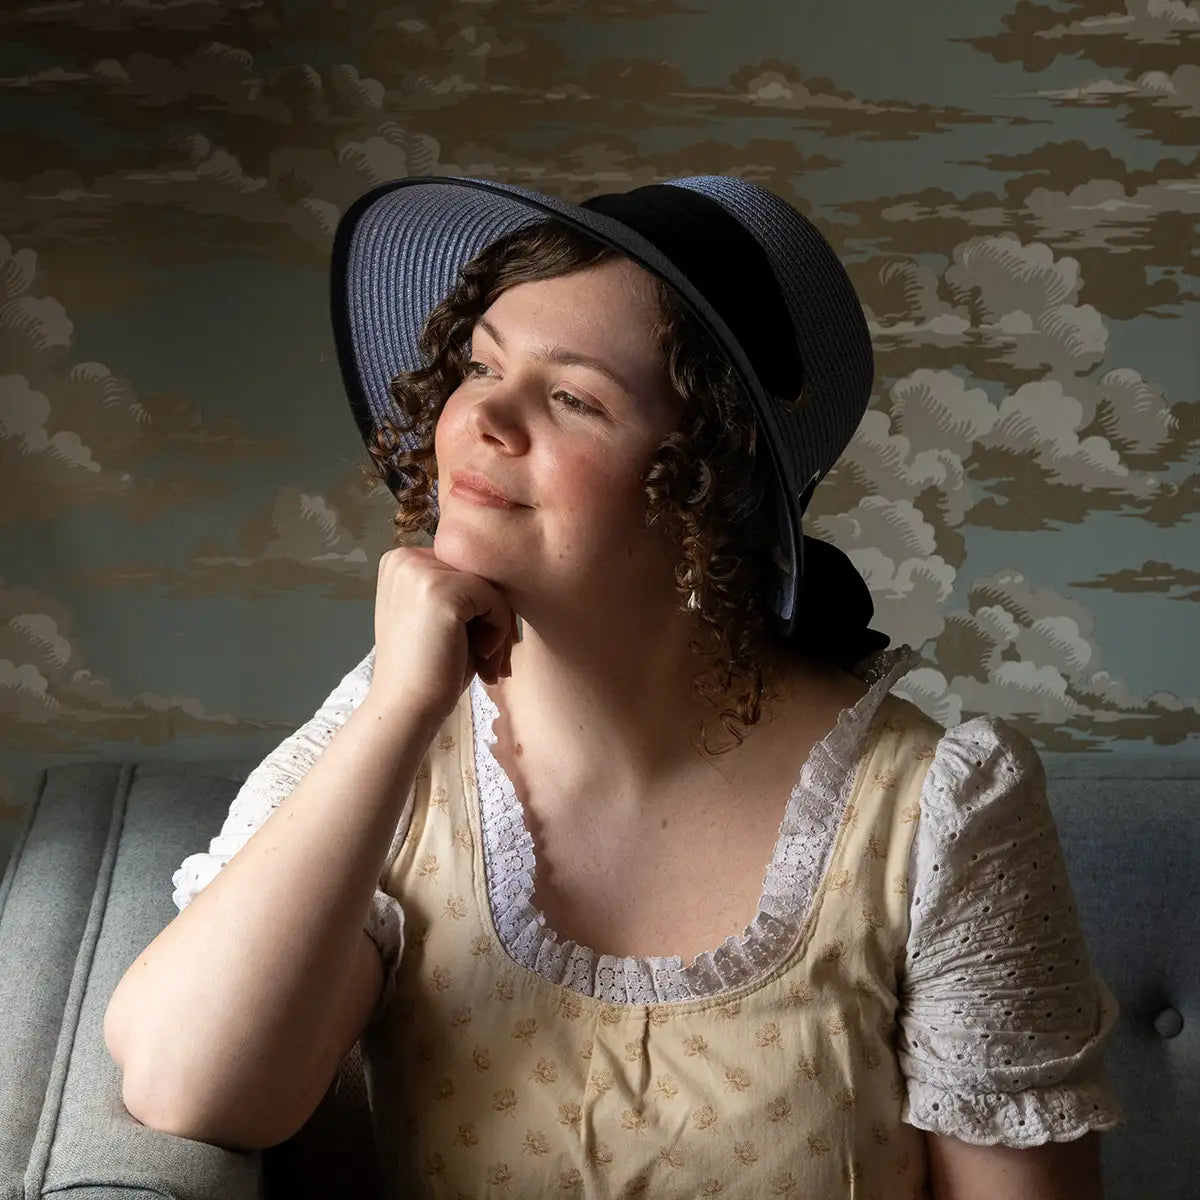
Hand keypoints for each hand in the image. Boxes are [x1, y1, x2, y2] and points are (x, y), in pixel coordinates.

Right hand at [366, 546, 518, 726]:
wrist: (406, 707)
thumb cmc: (429, 669)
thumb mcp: (442, 617)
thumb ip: (463, 590)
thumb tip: (513, 575)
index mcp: (400, 562)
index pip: (464, 569)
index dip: (481, 606)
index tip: (486, 646)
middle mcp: (405, 558)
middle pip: (478, 573)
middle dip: (495, 618)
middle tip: (494, 661)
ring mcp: (421, 572)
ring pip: (490, 586)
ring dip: (500, 627)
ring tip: (490, 664)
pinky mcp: (442, 590)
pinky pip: (495, 599)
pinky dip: (500, 630)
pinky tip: (482, 656)